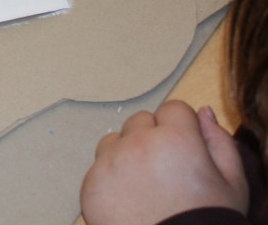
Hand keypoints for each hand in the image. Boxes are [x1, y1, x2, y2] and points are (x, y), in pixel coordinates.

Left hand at [80, 100, 248, 224]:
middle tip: (166, 170)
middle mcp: (136, 143)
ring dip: (127, 153)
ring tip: (145, 184)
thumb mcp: (232, 182)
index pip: (173, 108)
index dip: (182, 128)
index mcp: (175, 138)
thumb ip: (218, 140)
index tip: (185, 150)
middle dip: (153, 137)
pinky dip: (110, 178)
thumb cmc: (209, 219)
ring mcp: (109, 163)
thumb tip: (202, 111)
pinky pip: (98, 167)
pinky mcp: (90, 184)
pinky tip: (129, 199)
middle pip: (141, 121)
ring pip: (115, 141)